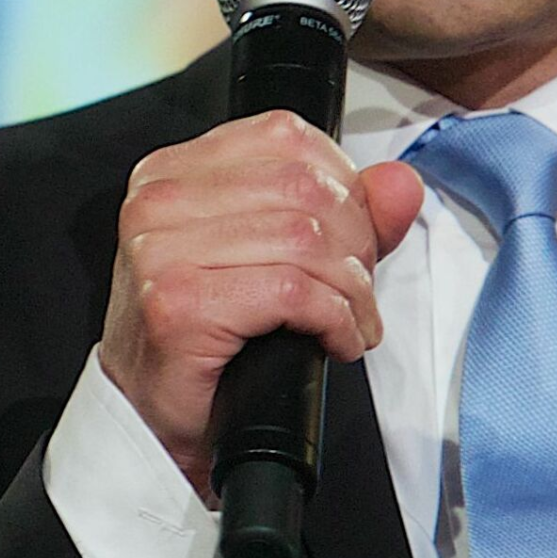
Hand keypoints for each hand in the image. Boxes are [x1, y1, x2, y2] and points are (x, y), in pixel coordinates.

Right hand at [100, 112, 424, 500]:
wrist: (155, 421)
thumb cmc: (207, 341)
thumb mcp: (276, 259)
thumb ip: (345, 215)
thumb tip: (401, 182)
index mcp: (174, 172)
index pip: (286, 136)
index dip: (344, 186)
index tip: (355, 238)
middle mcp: (159, 202)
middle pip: (304, 188)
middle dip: (356, 244)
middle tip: (358, 291)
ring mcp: (162, 251)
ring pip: (305, 239)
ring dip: (352, 291)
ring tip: (352, 322)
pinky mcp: (179, 305)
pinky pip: (293, 292)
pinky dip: (336, 320)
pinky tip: (336, 342)